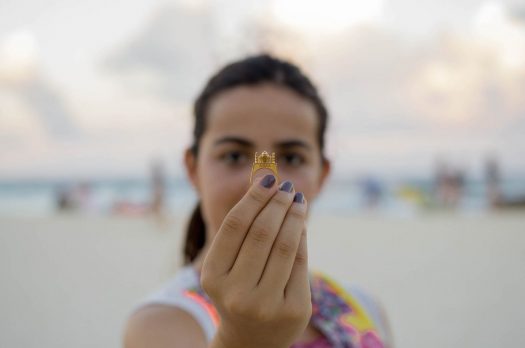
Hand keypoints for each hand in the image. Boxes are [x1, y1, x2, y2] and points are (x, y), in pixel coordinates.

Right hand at [201, 174, 310, 347]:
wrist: (250, 339)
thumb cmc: (238, 289)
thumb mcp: (228, 264)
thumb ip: (243, 228)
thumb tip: (267, 181)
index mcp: (212, 277)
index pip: (235, 225)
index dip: (254, 197)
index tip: (269, 177)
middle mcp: (236, 294)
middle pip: (262, 233)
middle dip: (278, 203)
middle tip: (287, 186)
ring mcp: (266, 305)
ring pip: (285, 246)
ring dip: (294, 216)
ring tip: (298, 200)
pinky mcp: (293, 311)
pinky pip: (301, 263)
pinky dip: (302, 238)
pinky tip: (301, 224)